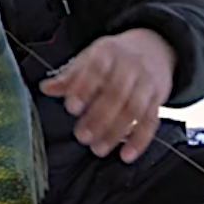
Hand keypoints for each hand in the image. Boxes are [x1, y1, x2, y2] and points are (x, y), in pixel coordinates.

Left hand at [39, 28, 176, 163]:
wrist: (153, 48)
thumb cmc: (112, 58)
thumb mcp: (89, 59)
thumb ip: (69, 77)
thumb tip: (46, 88)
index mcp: (108, 53)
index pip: (97, 69)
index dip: (84, 88)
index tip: (71, 108)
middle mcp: (130, 66)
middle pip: (117, 93)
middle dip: (98, 117)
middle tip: (81, 137)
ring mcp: (146, 83)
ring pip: (134, 109)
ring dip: (116, 132)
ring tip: (98, 149)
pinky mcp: (158, 99)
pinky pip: (150, 121)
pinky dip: (139, 140)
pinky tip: (126, 155)